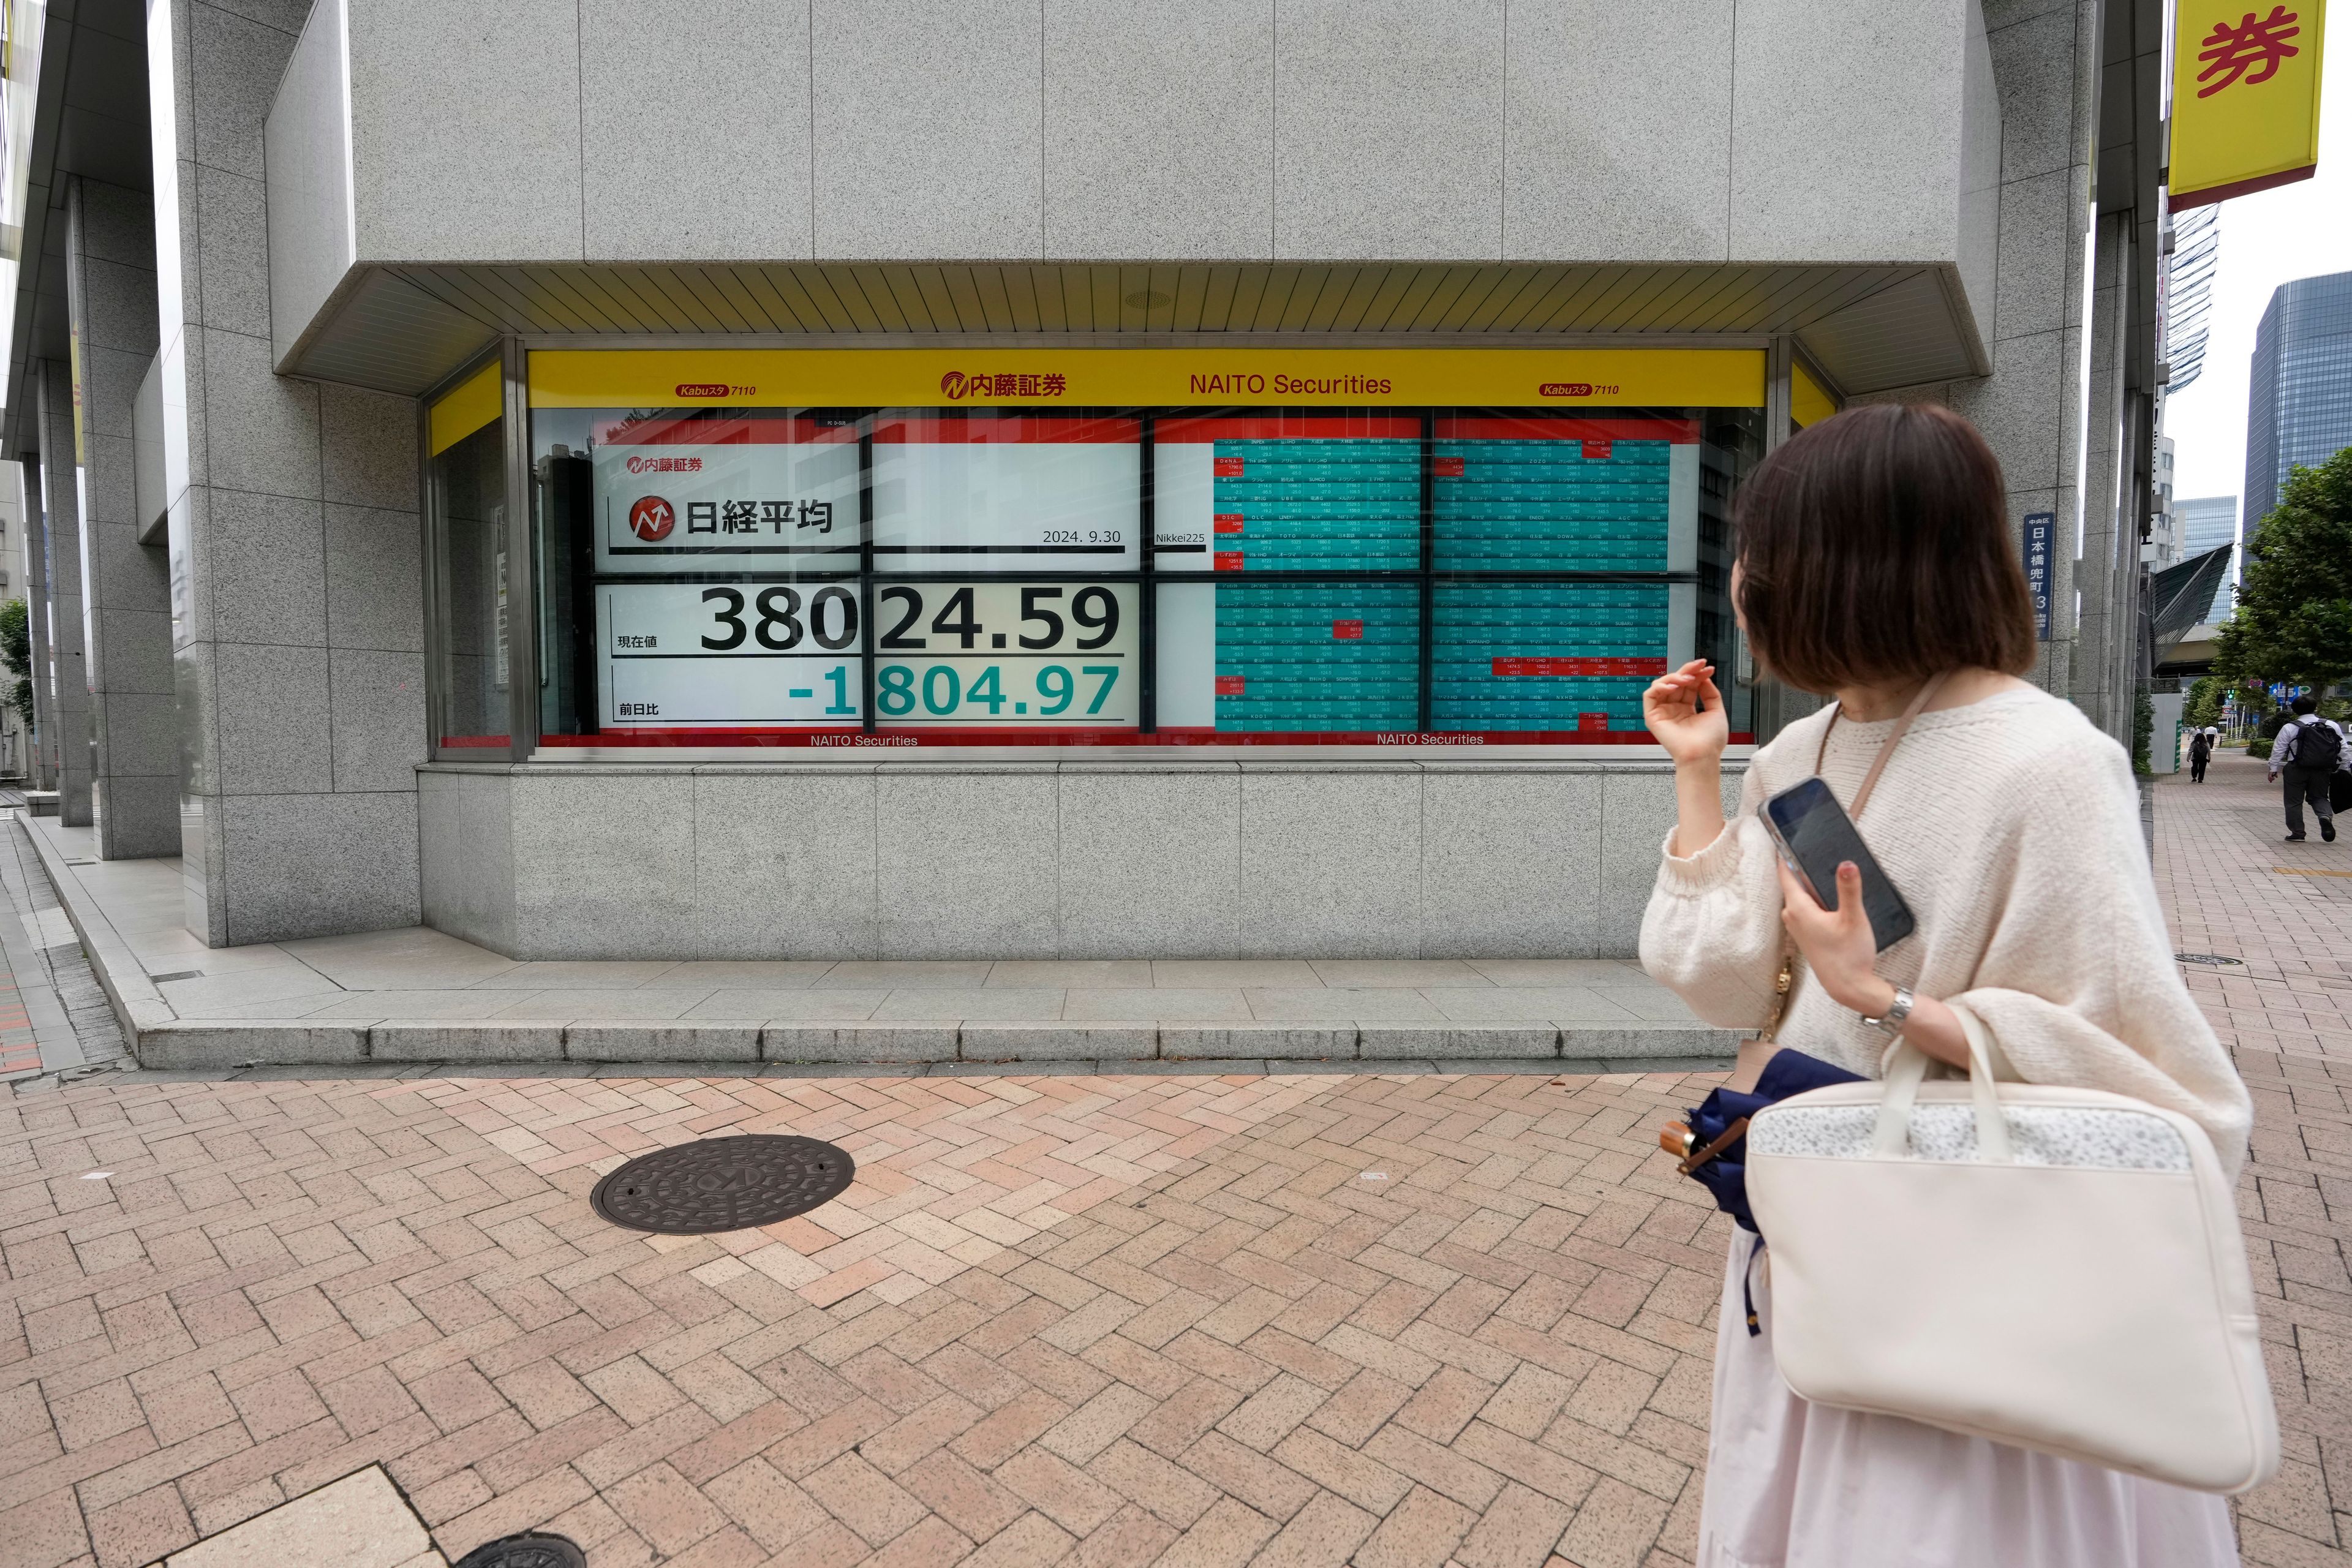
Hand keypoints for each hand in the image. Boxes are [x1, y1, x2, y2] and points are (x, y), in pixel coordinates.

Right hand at [1643, 660, 1728, 765]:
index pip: (1689, 685)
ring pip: (1662, 685)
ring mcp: (1663, 712)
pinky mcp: (1653, 717)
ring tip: (1687, 678)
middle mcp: (1674, 709)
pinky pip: (1650, 696)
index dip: (1697, 674)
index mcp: (1687, 709)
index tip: (1707, 667)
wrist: (1703, 754)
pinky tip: (1673, 686)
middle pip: (1676, 682)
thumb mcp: (1716, 710)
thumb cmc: (1710, 741)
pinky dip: (1660, 686)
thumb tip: (1703, 678)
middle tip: (1698, 666)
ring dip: (1675, 677)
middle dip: (1687, 671)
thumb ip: (1709, 692)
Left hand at [1776, 859, 1893, 1016]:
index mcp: (1798, 909)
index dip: (1784, 854)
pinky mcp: (1806, 935)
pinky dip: (1813, 898)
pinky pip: (1805, 908)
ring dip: (1809, 883)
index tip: (1783, 835)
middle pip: (1792, 883)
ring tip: (1822, 865)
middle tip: (1810, 844)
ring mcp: (1797, 927)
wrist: (1849, 988)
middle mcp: (1792, 917)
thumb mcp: (1853, 918)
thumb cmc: (1850, 955)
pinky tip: (1828, 895)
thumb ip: (1849, 889)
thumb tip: (1846, 863)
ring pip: (1800, 896)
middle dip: (1800, 866)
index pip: (1785, 873)